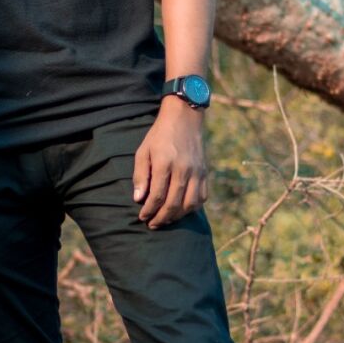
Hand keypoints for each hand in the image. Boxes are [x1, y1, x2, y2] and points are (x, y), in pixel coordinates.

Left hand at [132, 101, 207, 228]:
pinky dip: (191, 208)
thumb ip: (140, 175)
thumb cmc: (159, 135)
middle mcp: (183, 169)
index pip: (157, 196)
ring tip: (165, 219)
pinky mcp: (205, 173)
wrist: (184, 117)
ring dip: (176, 216)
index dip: (148, 210)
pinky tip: (181, 210)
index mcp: (165, 163)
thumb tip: (138, 199)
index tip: (142, 217)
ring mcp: (197, 172)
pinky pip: (201, 198)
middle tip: (152, 224)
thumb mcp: (143, 151)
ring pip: (189, 205)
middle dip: (161, 218)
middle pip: (173, 204)